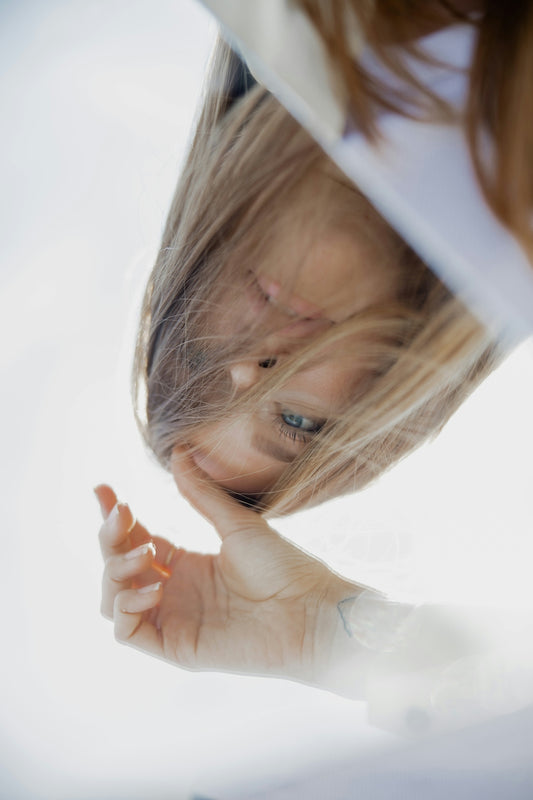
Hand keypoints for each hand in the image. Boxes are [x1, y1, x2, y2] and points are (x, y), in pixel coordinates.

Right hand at [95, 449, 357, 682]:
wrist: (310, 609)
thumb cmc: (283, 567)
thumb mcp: (236, 523)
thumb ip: (200, 493)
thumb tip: (179, 452)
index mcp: (186, 564)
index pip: (135, 540)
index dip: (114, 518)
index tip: (103, 490)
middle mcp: (174, 592)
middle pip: (116, 567)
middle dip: (111, 539)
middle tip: (125, 515)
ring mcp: (173, 620)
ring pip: (113, 600)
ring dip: (116, 571)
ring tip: (147, 554)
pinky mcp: (177, 647)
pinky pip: (126, 633)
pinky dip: (126, 607)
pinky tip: (154, 586)